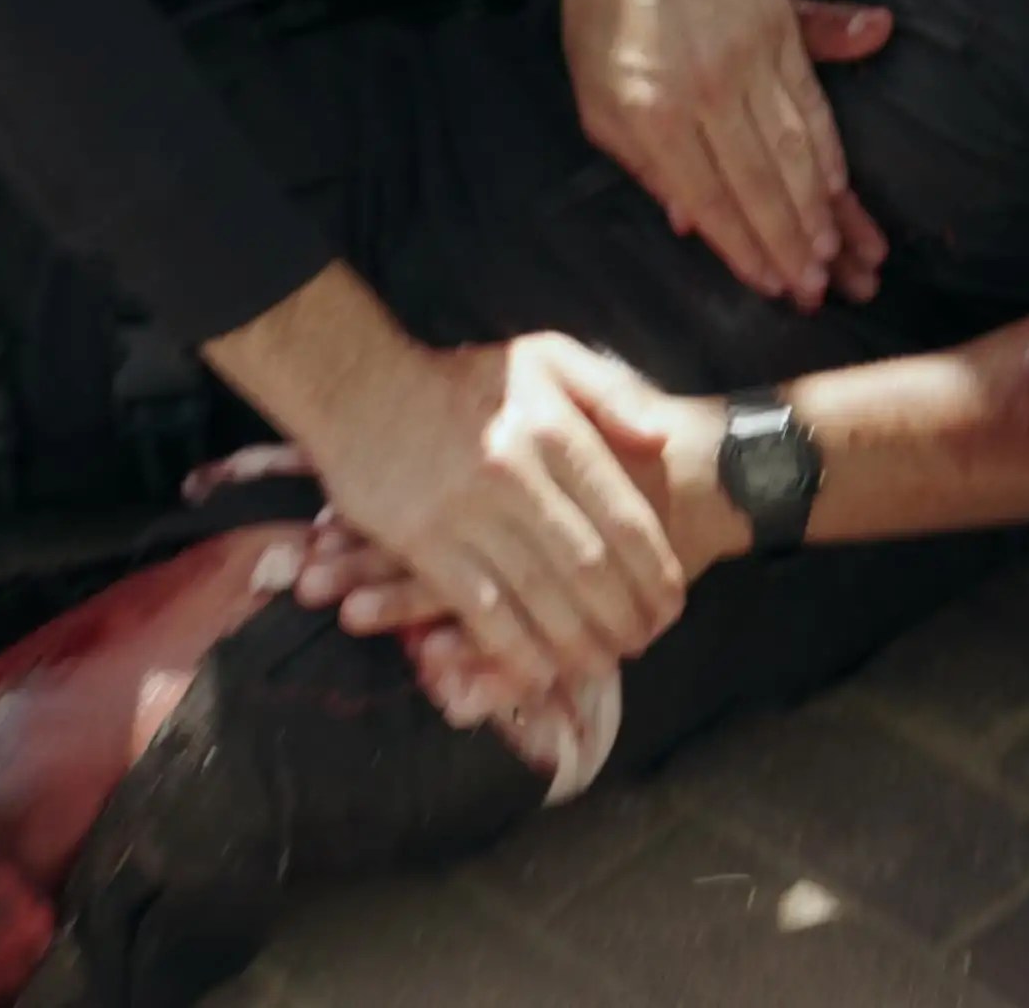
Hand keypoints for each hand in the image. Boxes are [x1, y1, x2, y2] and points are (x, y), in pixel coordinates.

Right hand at [298, 379, 748, 642]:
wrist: (356, 383)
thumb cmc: (456, 376)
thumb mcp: (543, 357)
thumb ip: (610, 392)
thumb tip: (661, 444)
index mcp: (553, 430)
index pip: (623, 517)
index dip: (655, 572)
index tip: (672, 605)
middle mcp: (516, 472)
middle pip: (587, 566)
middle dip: (623, 617)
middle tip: (642, 645)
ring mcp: (465, 511)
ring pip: (538, 595)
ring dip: (577, 642)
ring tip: (602, 665)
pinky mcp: (420, 540)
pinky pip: (479, 609)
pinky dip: (513, 649)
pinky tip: (536, 672)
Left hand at [560, 0, 894, 308]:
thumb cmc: (605, 26)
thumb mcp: (597, 104)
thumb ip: (644, 166)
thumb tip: (688, 222)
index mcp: (655, 117)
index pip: (709, 197)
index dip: (743, 246)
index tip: (770, 286)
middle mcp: (709, 93)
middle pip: (760, 181)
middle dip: (790, 242)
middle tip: (816, 290)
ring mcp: (751, 62)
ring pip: (795, 148)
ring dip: (818, 208)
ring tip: (836, 254)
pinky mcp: (781, 33)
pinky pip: (811, 103)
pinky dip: (829, 151)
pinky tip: (840, 189)